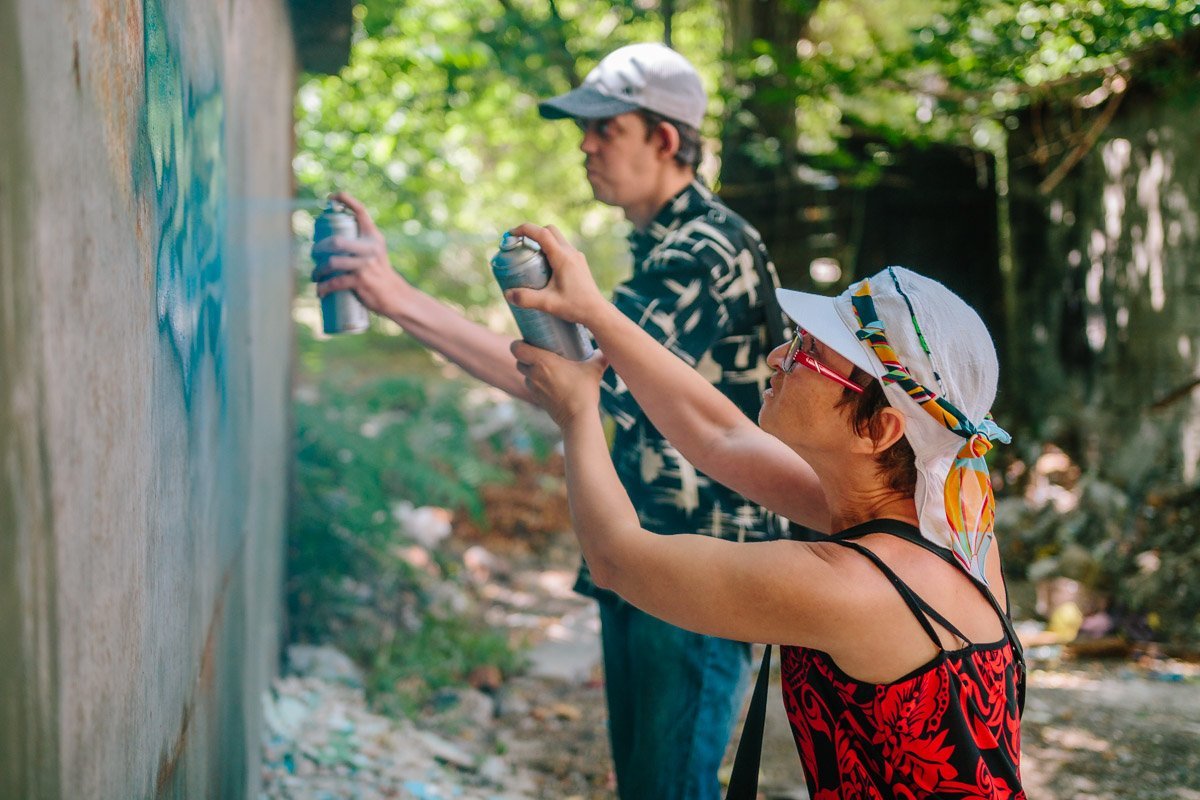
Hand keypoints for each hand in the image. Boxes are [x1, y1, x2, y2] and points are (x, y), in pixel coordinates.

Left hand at [312, 192, 409, 317]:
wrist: (395, 296)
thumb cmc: (380, 273)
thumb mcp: (375, 252)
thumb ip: (360, 243)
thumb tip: (332, 238)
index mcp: (374, 237)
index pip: (361, 212)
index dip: (346, 200)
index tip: (331, 197)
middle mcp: (370, 248)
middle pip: (336, 242)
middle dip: (319, 248)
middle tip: (314, 254)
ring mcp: (365, 265)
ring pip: (332, 263)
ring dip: (318, 270)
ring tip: (315, 275)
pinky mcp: (361, 281)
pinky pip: (335, 283)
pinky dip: (323, 288)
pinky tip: (319, 291)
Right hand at [504, 224, 607, 326]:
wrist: (597, 312)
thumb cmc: (576, 307)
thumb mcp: (548, 304)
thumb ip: (526, 299)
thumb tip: (507, 294)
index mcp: (563, 257)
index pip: (542, 233)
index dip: (525, 229)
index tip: (511, 234)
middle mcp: (571, 253)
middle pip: (550, 230)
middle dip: (533, 232)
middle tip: (519, 244)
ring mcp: (577, 257)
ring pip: (557, 238)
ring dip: (542, 240)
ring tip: (529, 255)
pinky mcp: (579, 263)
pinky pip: (562, 248)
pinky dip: (550, 249)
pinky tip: (544, 266)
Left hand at [511, 339, 608, 427]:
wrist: (578, 418)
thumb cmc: (583, 391)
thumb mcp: (594, 369)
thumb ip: (599, 357)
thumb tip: (605, 350)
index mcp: (542, 361)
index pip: (516, 348)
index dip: (519, 343)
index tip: (530, 341)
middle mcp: (534, 374)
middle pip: (519, 360)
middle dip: (525, 356)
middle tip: (539, 352)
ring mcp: (533, 388)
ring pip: (524, 374)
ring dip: (530, 370)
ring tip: (545, 367)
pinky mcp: (537, 399)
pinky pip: (531, 386)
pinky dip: (537, 382)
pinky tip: (550, 381)